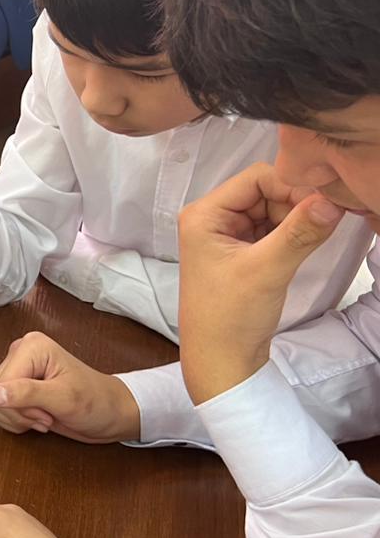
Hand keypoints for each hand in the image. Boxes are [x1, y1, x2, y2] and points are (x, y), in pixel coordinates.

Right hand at [0, 332, 140, 443]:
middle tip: (46, 414)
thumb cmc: (96, 402)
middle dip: (18, 413)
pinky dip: (15, 420)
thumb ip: (26, 394)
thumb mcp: (64, 399)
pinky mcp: (16, 386)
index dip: (19, 406)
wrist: (110, 414)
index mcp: (30, 347)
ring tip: (43, 416)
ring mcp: (16, 371)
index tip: (47, 411)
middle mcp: (19, 354)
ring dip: (16, 419)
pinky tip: (36, 417)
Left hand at [178, 163, 342, 402]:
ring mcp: (226, 236)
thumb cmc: (230, 316)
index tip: (323, 205)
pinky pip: (273, 229)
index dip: (292, 187)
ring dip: (296, 221)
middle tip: (322, 225)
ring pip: (273, 209)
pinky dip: (291, 234)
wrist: (221, 360)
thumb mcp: (267, 269)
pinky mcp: (241, 252)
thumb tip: (332, 200)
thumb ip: (300, 232)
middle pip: (266, 191)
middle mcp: (211, 219)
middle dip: (296, 205)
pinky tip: (304, 247)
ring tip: (311, 240)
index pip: (257, 178)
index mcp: (204, 215)